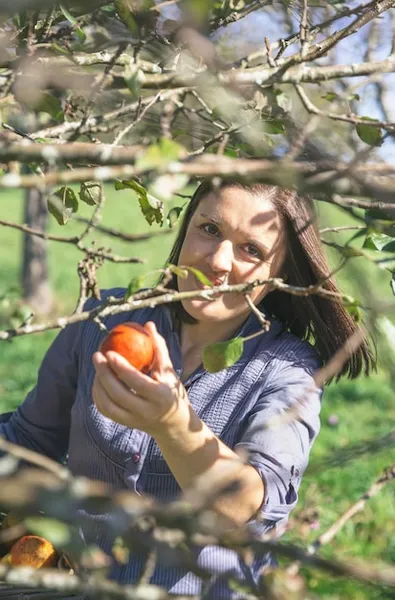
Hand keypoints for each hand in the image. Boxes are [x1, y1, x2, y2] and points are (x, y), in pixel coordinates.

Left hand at [92, 321, 190, 437]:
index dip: (121, 368)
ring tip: (98, 366)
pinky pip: (105, 410)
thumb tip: (148, 324)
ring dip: (99, 384)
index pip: (137, 382)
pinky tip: (98, 380)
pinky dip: (98, 395)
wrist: (172, 423)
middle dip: (104, 374)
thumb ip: (159, 348)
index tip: (109, 352)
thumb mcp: (169, 371)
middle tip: (97, 355)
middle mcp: (146, 411)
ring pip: (108, 404)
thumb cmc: (171, 390)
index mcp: (160, 396)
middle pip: (118, 394)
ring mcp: (134, 420)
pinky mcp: (125, 424)